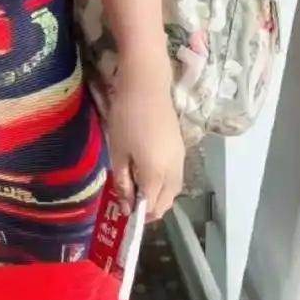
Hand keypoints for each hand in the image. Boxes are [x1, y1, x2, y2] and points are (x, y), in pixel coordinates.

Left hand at [105, 64, 184, 221]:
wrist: (147, 86)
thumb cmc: (127, 118)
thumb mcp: (118, 152)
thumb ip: (123, 181)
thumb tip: (126, 204)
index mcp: (156, 174)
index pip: (150, 206)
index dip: (137, 213)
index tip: (122, 209)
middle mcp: (173, 171)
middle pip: (166, 201)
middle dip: (151, 208)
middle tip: (132, 203)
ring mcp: (180, 159)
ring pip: (174, 190)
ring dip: (160, 197)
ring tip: (141, 190)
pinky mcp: (181, 148)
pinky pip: (176, 176)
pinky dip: (166, 184)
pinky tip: (151, 175)